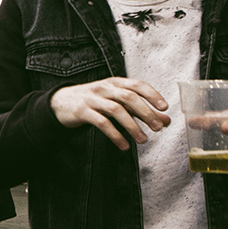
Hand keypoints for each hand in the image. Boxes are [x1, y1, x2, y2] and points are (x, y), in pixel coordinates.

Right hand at [49, 78, 169, 148]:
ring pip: (116, 110)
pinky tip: (124, 145)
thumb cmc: (94, 101)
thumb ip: (141, 110)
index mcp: (115, 83)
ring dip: (132, 126)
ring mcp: (92, 99)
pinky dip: (115, 135)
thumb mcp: (117, 102)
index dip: (152, 95)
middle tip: (158, 127)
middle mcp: (105, 88)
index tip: (164, 107)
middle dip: (146, 113)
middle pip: (129, 98)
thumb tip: (166, 120)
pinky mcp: (82, 112)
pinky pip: (102, 123)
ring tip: (143, 139)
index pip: (137, 85)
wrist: (61, 102)